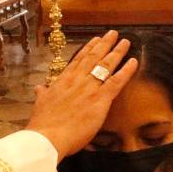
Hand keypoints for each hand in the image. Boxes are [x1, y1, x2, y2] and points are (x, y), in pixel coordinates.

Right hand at [26, 31, 137, 157]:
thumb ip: (42, 94)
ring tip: (125, 42)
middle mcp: (77, 80)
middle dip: (105, 44)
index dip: (89, 49)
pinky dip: (126, 71)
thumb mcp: (40, 104)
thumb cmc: (43, 124)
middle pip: (94, 58)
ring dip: (117, 52)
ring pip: (106, 65)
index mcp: (63, 81)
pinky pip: (117, 82)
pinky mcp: (100, 100)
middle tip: (113, 34)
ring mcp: (89, 88)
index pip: (78, 60)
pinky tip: (133, 62)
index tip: (96, 39)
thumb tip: (39, 88)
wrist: (47, 137)